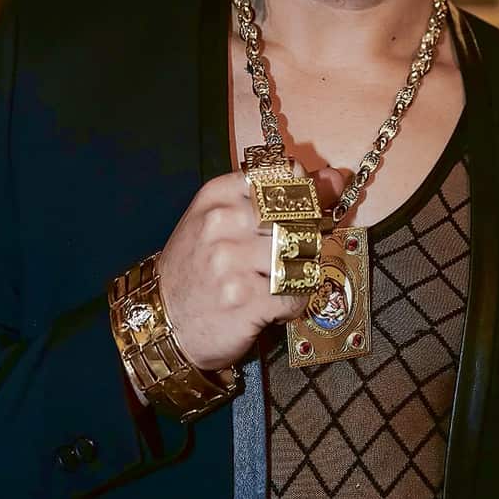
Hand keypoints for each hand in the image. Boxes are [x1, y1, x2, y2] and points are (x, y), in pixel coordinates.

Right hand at [156, 162, 343, 370]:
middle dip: (304, 238)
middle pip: (297, 217)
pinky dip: (292, 304)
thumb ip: (279, 196)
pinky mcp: (244, 299)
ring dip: (298, 274)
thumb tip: (335, 178)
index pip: (283, 177)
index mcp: (218, 196)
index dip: (304, 195)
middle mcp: (222, 223)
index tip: (303, 211)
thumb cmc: (197, 268)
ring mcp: (232, 261)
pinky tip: (273, 306)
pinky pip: (295, 294)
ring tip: (277, 282)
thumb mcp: (224, 221)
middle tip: (289, 255)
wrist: (162, 321)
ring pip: (300, 255)